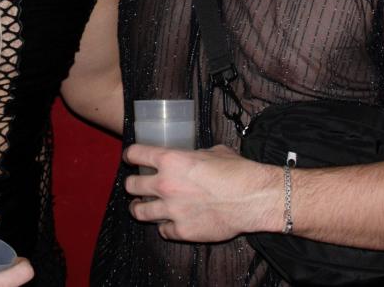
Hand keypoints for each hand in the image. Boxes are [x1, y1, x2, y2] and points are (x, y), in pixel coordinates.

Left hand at [124, 144, 280, 242]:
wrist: (253, 198)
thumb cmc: (237, 172)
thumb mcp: (212, 152)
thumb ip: (193, 156)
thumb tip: (190, 158)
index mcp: (170, 160)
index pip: (135, 154)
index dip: (131, 156)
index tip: (131, 159)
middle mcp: (165, 184)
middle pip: (131, 185)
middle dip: (133, 185)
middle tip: (137, 186)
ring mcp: (172, 210)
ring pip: (139, 211)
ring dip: (139, 208)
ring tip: (141, 207)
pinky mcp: (182, 231)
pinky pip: (163, 231)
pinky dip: (165, 227)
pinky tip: (170, 223)